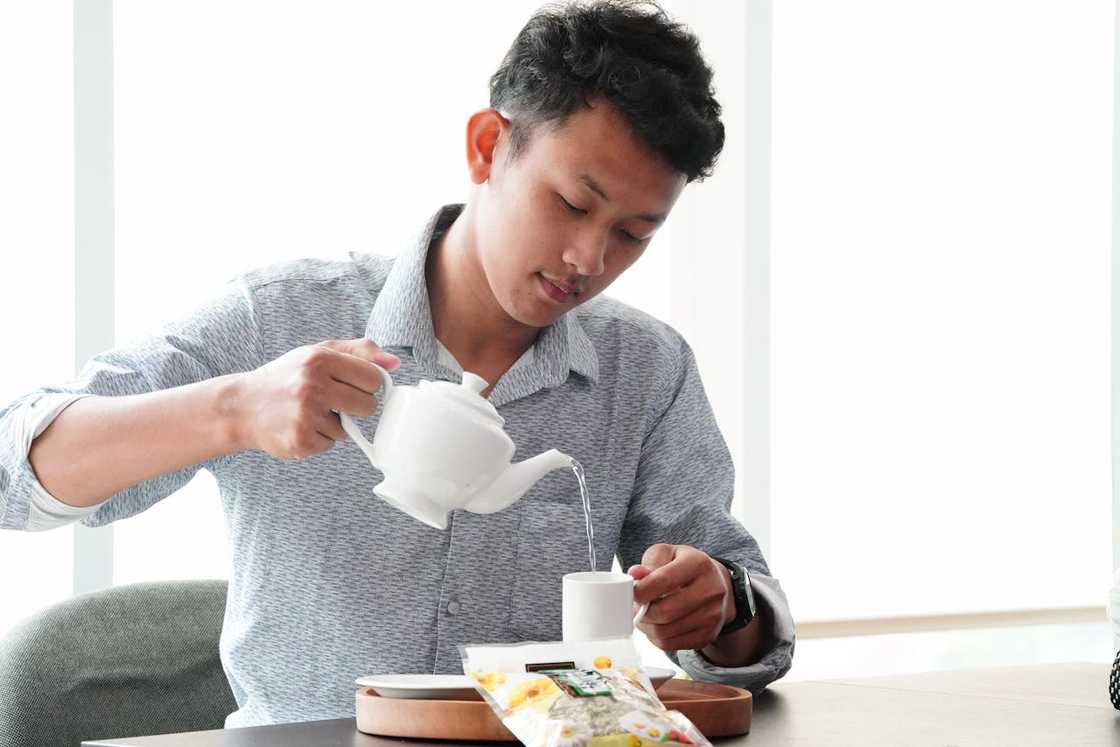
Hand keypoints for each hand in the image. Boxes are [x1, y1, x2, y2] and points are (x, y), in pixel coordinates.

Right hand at [235, 338, 398, 458]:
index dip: (369, 385)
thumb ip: (359, 352)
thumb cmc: (286, 377)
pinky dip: (319, 439)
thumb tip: (395, 364)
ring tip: (309, 413)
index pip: (373, 378)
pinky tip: (300, 426)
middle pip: (368, 406)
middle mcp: (313, 385)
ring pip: (348, 429)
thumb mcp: (318, 353)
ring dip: (334, 425)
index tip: (356, 387)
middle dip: (356, 407)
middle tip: (334, 402)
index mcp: (320, 359)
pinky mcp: (301, 439)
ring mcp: (306, 414)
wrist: (242, 406)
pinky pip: (330, 444)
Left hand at [629, 543, 734, 652]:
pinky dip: (656, 638)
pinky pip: (670, 645)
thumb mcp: (667, 554)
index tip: (631, 593)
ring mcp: (712, 615)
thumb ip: (649, 562)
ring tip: (646, 614)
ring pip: (665, 632)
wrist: (714, 584)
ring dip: (647, 626)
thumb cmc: (685, 567)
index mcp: (698, 564)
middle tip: (636, 606)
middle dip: (642, 612)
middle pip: (664, 611)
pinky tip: (657, 625)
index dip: (641, 590)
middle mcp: (711, 590)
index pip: (663, 581)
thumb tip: (635, 574)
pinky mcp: (708, 635)